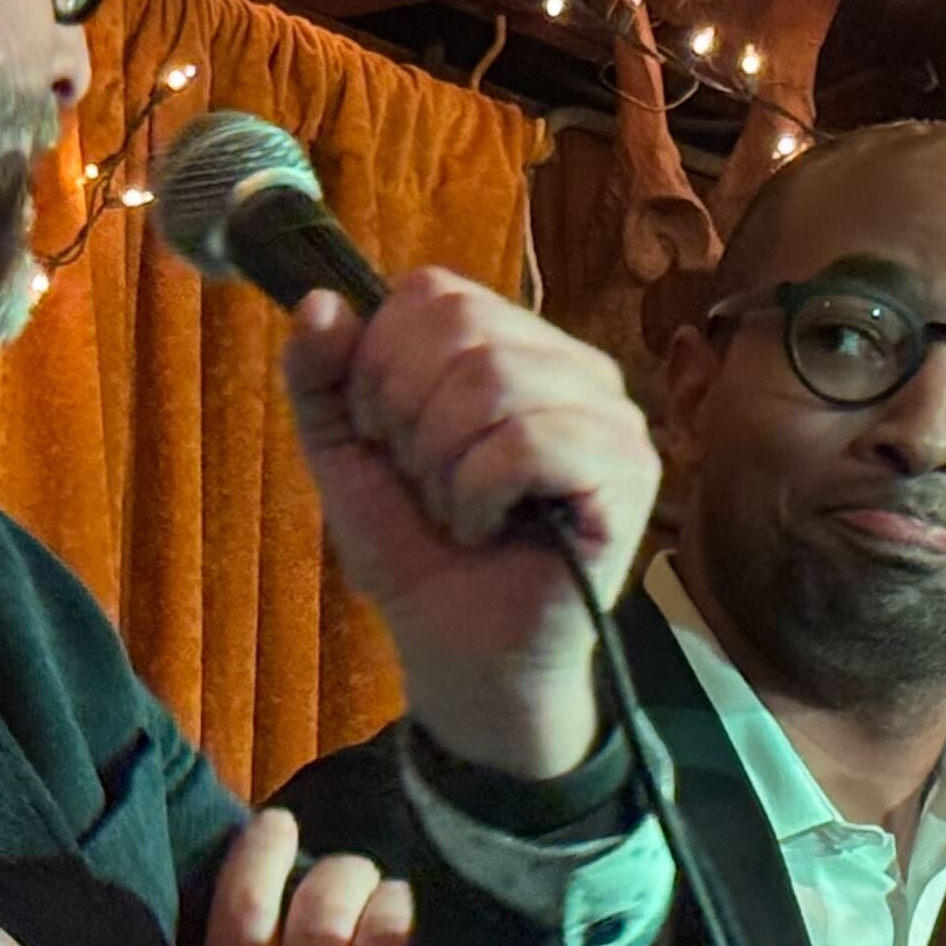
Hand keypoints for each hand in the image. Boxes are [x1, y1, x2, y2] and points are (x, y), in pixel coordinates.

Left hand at [281, 275, 661, 780]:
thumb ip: (323, 378)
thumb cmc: (419, 553)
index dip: (381, 364)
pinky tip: (486, 528)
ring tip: (456, 511)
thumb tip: (318, 301)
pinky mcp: (628, 474)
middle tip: (423, 482)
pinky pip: (530, 441)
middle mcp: (574, 367)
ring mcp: (611, 417)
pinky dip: (479, 492)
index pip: (434, 292)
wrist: (460, 653)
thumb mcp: (347, 454)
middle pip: (463, 329)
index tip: (384, 439)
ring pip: (495, 381)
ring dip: (444, 463)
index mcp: (513, 344)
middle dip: (408, 415)